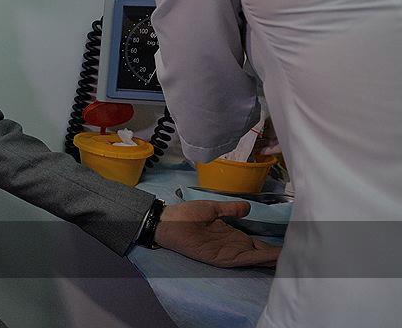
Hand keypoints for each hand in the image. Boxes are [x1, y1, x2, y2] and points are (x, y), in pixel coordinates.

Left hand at [155, 200, 280, 267]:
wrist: (167, 221)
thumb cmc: (186, 214)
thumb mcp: (212, 208)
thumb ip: (230, 209)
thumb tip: (248, 208)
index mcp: (232, 234)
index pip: (258, 243)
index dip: (273, 245)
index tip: (292, 245)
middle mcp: (233, 245)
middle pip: (260, 253)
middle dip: (278, 255)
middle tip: (301, 256)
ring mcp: (227, 252)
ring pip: (254, 258)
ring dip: (271, 258)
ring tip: (291, 258)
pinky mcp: (219, 257)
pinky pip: (240, 259)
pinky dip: (255, 259)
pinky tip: (270, 258)